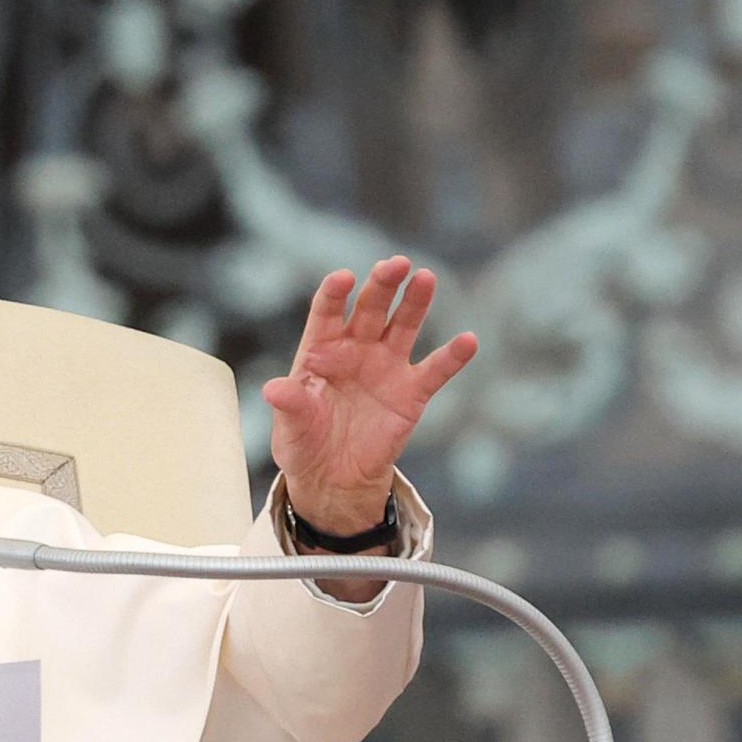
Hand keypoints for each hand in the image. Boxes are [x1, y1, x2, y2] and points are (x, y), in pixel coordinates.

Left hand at [266, 256, 477, 533]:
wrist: (333, 477)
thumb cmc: (304, 443)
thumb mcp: (290, 426)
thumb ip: (289, 404)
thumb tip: (273, 389)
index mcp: (320, 350)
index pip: (327, 313)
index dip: (334, 293)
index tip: (343, 278)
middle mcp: (355, 349)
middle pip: (369, 308)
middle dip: (381, 284)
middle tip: (395, 263)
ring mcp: (386, 367)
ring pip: (403, 326)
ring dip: (414, 302)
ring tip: (425, 278)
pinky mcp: (411, 392)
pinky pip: (435, 370)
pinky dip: (452, 356)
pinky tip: (467, 341)